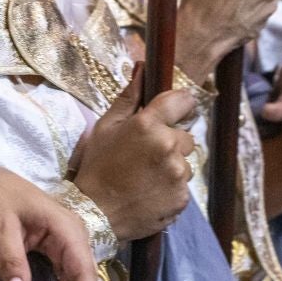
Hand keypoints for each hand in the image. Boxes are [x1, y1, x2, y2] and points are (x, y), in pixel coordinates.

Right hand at [72, 66, 196, 241]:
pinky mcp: (182, 199)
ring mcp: (178, 174)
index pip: (183, 101)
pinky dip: (171, 188)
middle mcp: (168, 146)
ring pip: (185, 163)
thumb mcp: (105, 127)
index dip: (179, 106)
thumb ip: (129, 97)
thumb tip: (143, 67)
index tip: (173, 113)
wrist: (94, 213)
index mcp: (149, 124)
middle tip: (145, 155)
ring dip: (172, 166)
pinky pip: (183, 186)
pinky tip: (150, 192)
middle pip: (186, 136)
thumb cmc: (97, 166)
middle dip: (171, 142)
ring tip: (146, 177)